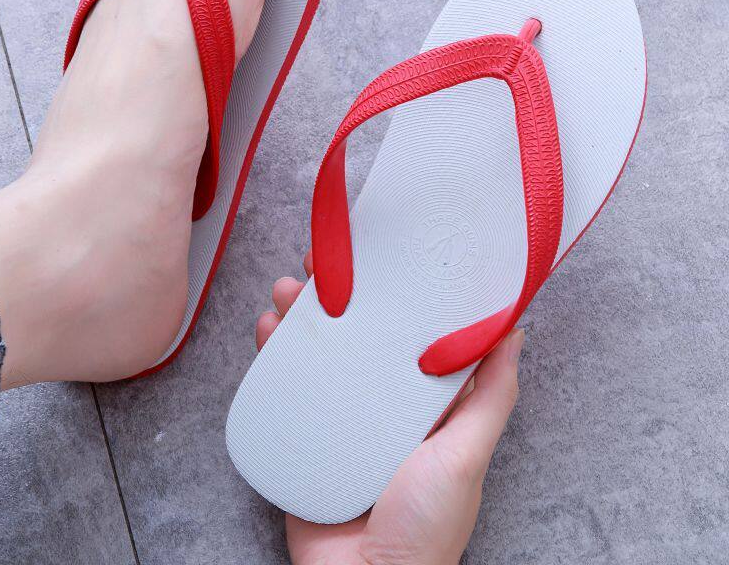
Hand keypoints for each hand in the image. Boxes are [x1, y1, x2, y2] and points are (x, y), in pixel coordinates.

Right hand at [256, 252, 524, 564]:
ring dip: (303, 316)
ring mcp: (341, 417)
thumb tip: (515, 329)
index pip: (410, 331)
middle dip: (340, 295)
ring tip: (290, 290)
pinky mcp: (306, 436)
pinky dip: (275, 355)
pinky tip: (268, 330)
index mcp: (422, 400)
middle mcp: (382, 402)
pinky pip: (288, 387)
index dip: (396, 291)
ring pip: (319, 352)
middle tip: (322, 262)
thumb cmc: (427, 527)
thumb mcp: (466, 454)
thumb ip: (490, 396)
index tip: (383, 255)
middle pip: (359, 334)